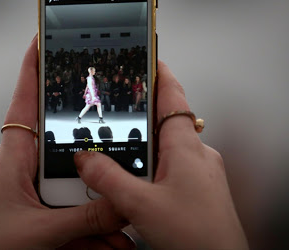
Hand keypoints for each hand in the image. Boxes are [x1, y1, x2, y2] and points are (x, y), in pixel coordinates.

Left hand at [0, 35, 133, 249]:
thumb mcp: (36, 231)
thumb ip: (82, 219)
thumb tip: (123, 203)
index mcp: (15, 156)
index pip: (25, 100)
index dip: (33, 66)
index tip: (45, 36)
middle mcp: (30, 169)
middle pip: (70, 143)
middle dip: (99, 153)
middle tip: (125, 151)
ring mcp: (42, 193)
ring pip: (83, 187)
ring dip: (104, 210)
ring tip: (120, 232)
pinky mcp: (50, 217)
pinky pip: (83, 217)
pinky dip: (100, 232)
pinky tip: (113, 245)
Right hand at [74, 60, 247, 248]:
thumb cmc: (198, 238)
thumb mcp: (141, 205)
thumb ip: (108, 179)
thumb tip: (85, 158)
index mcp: (187, 148)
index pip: (172, 97)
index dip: (160, 74)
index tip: (149, 57)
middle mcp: (199, 156)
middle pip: (167, 121)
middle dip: (144, 115)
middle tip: (121, 108)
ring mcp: (202, 174)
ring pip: (169, 149)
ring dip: (148, 147)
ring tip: (124, 155)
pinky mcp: (201, 191)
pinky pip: (175, 169)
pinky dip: (156, 168)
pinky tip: (142, 186)